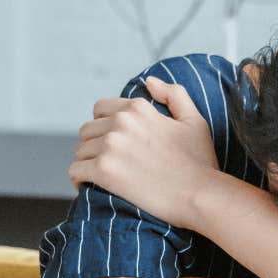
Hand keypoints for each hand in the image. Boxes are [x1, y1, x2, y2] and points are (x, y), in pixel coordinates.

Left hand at [68, 75, 219, 228]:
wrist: (201, 196)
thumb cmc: (201, 162)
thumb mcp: (195, 121)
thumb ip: (174, 94)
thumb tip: (149, 81)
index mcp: (138, 108)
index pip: (101, 110)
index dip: (106, 127)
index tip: (115, 145)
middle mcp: (120, 123)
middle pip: (88, 130)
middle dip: (95, 145)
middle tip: (110, 163)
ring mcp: (110, 146)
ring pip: (80, 151)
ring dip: (88, 163)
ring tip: (102, 177)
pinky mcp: (104, 171)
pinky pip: (76, 171)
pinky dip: (79, 179)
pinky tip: (90, 186)